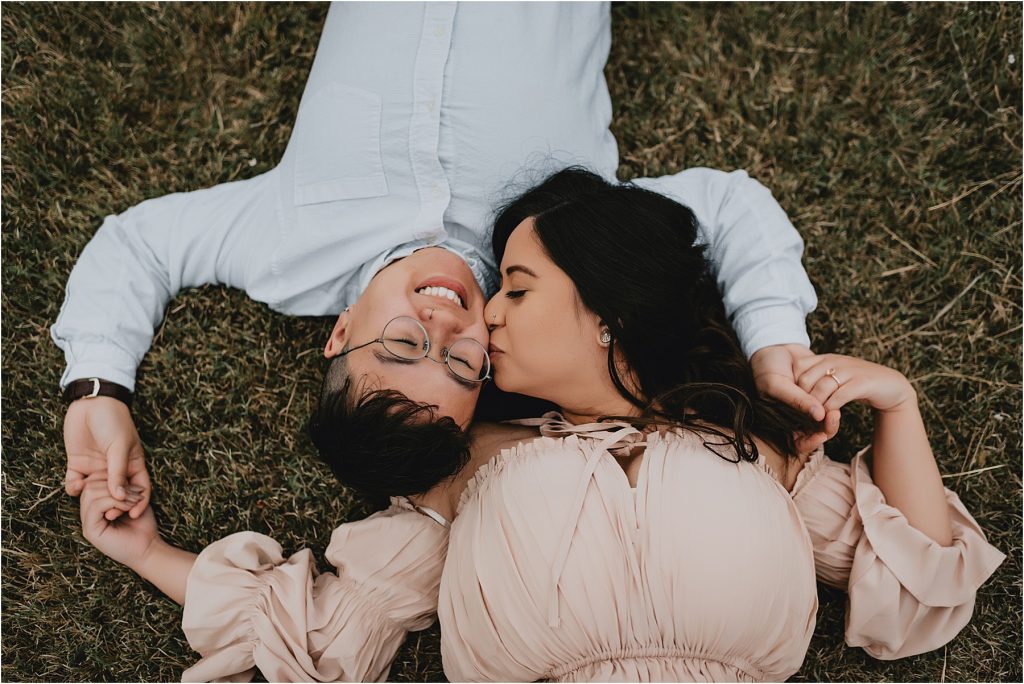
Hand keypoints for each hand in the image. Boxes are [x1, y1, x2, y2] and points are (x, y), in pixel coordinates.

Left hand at [64, 396, 150, 518]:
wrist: (91, 403)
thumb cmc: (113, 421)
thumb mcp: (120, 446)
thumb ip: (118, 471)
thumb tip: (120, 497)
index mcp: (132, 464)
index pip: (139, 488)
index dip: (139, 503)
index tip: (133, 515)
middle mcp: (115, 470)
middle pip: (117, 495)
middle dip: (114, 506)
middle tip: (109, 515)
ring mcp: (96, 468)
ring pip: (95, 492)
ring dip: (93, 499)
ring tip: (90, 500)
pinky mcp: (78, 465)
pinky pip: (75, 484)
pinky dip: (74, 488)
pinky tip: (77, 485)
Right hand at [80, 474, 158, 572]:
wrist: (149, 549)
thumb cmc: (143, 524)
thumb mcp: (133, 499)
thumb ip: (121, 486)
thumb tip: (113, 469)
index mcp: (95, 506)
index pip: (92, 481)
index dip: (109, 476)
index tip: (131, 482)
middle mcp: (87, 514)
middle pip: (89, 485)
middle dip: (114, 483)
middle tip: (135, 492)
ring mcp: (87, 523)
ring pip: (91, 493)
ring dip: (117, 492)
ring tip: (135, 501)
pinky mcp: (90, 530)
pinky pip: (96, 505)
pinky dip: (115, 501)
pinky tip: (129, 507)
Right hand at [751, 344, 840, 453]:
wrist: (775, 346)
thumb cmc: (767, 367)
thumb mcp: (777, 384)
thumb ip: (797, 400)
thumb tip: (819, 415)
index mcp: (780, 421)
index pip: (799, 442)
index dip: (811, 442)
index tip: (823, 434)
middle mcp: (794, 417)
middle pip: (814, 433)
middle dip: (827, 427)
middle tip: (835, 415)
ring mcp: (806, 406)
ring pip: (823, 421)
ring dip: (831, 415)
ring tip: (837, 402)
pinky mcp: (816, 395)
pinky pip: (828, 403)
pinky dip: (832, 399)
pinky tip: (835, 390)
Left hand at [793, 353, 916, 413]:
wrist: (890, 386)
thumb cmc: (857, 384)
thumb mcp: (834, 377)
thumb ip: (817, 379)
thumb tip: (792, 391)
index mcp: (826, 358)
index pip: (799, 368)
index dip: (793, 386)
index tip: (792, 402)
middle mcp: (836, 361)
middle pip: (807, 379)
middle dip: (802, 399)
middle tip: (801, 415)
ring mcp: (850, 370)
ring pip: (822, 387)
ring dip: (816, 406)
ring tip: (813, 418)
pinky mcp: (863, 382)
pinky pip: (840, 395)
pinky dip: (832, 407)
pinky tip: (829, 416)